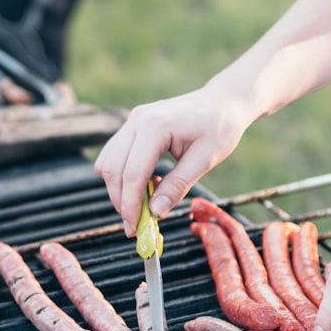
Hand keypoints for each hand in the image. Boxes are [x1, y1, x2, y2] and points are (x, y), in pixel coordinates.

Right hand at [94, 85, 256, 235]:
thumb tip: (155, 213)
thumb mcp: (204, 160)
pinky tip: (145, 186)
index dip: (130, 205)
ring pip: (108, 163)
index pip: (132, 173)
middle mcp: (137, 120)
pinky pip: (114, 155)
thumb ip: (178, 186)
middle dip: (121, 201)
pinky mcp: (132, 126)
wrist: (222, 102)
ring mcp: (132, 121)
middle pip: (113, 169)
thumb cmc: (219, 127)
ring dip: (119, 190)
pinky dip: (123, 176)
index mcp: (155, 126)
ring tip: (142, 206)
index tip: (135, 228)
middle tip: (134, 226)